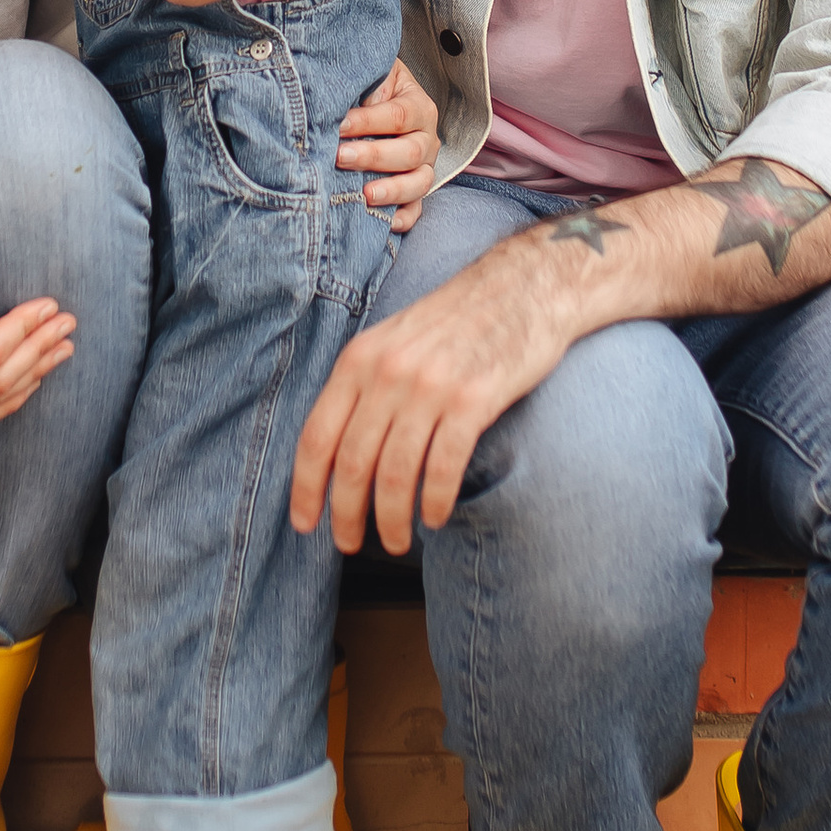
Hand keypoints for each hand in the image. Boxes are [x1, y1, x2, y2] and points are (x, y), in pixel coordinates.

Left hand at [289, 241, 568, 553]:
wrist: (524, 286)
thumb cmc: (457, 320)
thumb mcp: (393, 339)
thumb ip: (364, 386)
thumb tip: (336, 454)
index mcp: (360, 359)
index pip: (317, 436)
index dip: (306, 488)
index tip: (306, 523)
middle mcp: (389, 372)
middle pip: (353, 463)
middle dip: (346, 514)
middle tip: (350, 544)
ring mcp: (432, 387)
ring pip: (396, 474)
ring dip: (392, 520)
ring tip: (395, 541)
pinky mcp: (474, 400)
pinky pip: (443, 467)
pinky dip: (434, 502)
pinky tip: (434, 517)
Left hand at [334, 56, 439, 230]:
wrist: (376, 101)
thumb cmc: (371, 89)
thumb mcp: (373, 76)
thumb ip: (365, 84)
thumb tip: (339, 99)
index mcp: (419, 107)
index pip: (398, 116)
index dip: (368, 121)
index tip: (339, 125)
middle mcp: (427, 139)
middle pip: (410, 152)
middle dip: (373, 157)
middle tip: (340, 157)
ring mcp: (424, 168)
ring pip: (419, 183)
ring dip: (391, 190)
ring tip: (364, 194)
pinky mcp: (414, 191)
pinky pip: (416, 209)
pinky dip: (403, 217)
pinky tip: (385, 221)